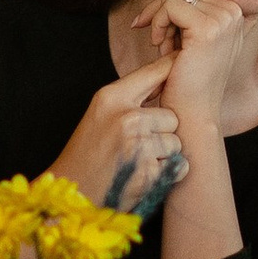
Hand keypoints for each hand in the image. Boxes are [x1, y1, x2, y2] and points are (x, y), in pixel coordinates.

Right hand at [52, 56, 184, 217]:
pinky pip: (178, 166)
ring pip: (176, 143)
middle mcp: (126, 118)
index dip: (174, 67)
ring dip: (164, 155)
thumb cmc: (87, 153)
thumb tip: (170, 74)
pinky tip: (142, 175)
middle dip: (162, 131)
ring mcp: (138, 146)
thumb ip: (131, 96)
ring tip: (137, 161)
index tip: (184, 64)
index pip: (156, 72)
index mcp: (111, 98)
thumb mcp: (100, 113)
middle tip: (139, 144)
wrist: (72, 194)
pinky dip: (166, 174)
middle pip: (173, 116)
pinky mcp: (148, 173)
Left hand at [135, 0, 256, 134]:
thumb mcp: (195, 41)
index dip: (169, 13)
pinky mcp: (208, 27)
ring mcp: (224, 19)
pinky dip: (157, 24)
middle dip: (162, 16)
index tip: (160, 38)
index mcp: (235, 14)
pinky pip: (169, 6)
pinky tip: (161, 48)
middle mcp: (234, 12)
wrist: (194, 113)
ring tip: (163, 49)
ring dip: (159, 22)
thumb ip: (193, 15)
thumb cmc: (189, 81)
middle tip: (161, 46)